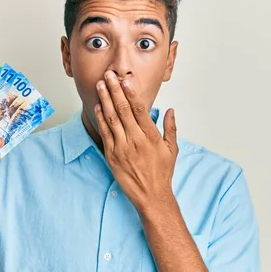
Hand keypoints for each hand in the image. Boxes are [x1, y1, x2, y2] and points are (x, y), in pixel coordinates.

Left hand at [94, 71, 177, 211]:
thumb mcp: (172, 149)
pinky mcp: (112, 156)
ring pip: (111, 119)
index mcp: (151, 136)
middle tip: (109, 75)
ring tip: (100, 85)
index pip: (139, 109)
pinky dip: (101, 119)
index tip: (125, 80)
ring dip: (105, 100)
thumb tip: (170, 110)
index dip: (131, 93)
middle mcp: (136, 140)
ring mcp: (122, 148)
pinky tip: (98, 106)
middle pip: (123, 110)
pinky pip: (105, 133)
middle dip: (115, 90)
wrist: (151, 196)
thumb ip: (171, 128)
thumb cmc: (162, 173)